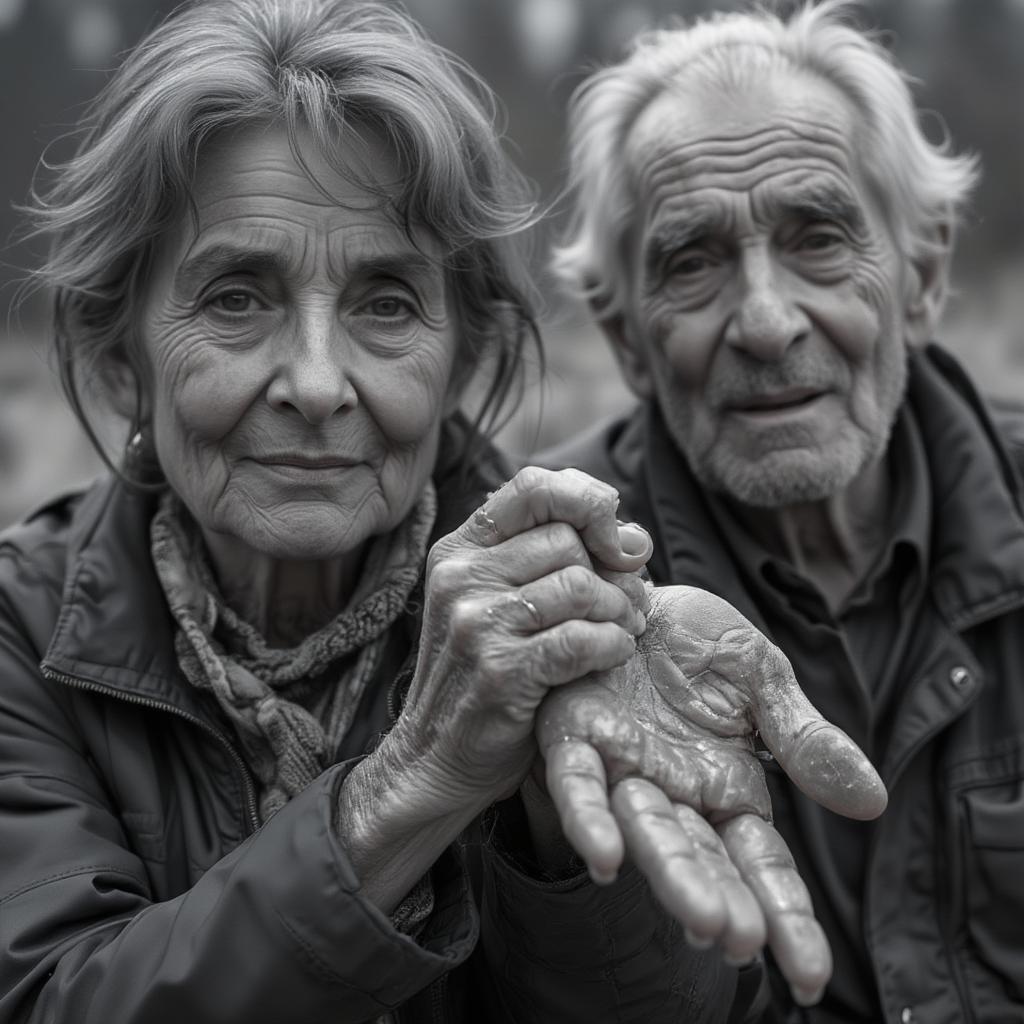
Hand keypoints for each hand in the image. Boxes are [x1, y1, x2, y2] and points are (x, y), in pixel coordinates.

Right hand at [391, 467, 651, 818]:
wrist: (434, 757)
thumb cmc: (481, 674)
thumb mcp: (495, 602)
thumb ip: (551, 560)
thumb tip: (634, 537)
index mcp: (459, 550)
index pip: (534, 487)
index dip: (588, 501)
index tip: (616, 537)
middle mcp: (461, 577)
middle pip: (567, 539)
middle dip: (612, 571)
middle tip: (627, 601)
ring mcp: (476, 623)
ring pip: (579, 585)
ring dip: (618, 610)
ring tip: (621, 629)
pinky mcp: (500, 671)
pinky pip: (582, 639)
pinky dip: (612, 645)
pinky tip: (612, 654)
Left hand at [536, 584, 887, 1005]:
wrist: (636, 592)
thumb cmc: (700, 642)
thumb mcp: (764, 680)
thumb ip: (804, 740)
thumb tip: (871, 802)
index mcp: (726, 787)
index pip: (760, 863)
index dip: (783, 917)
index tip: (808, 976)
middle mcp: (674, 791)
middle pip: (701, 858)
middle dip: (720, 901)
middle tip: (739, 942)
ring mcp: (623, 767)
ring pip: (646, 831)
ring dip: (669, 873)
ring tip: (699, 919)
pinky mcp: (576, 734)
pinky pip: (578, 782)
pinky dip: (589, 817)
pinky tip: (604, 857)